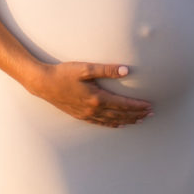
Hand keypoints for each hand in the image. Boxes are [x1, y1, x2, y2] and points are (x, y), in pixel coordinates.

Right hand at [28, 61, 151, 126]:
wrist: (43, 84)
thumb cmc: (63, 73)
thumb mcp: (85, 69)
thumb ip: (106, 69)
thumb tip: (126, 70)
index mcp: (97, 98)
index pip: (123, 104)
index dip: (137, 106)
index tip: (149, 106)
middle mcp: (93, 109)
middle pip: (120, 114)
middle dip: (136, 114)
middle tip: (150, 114)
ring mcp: (86, 114)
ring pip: (112, 120)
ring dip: (127, 120)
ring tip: (140, 121)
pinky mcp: (80, 115)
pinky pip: (100, 123)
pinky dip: (112, 124)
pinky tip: (118, 124)